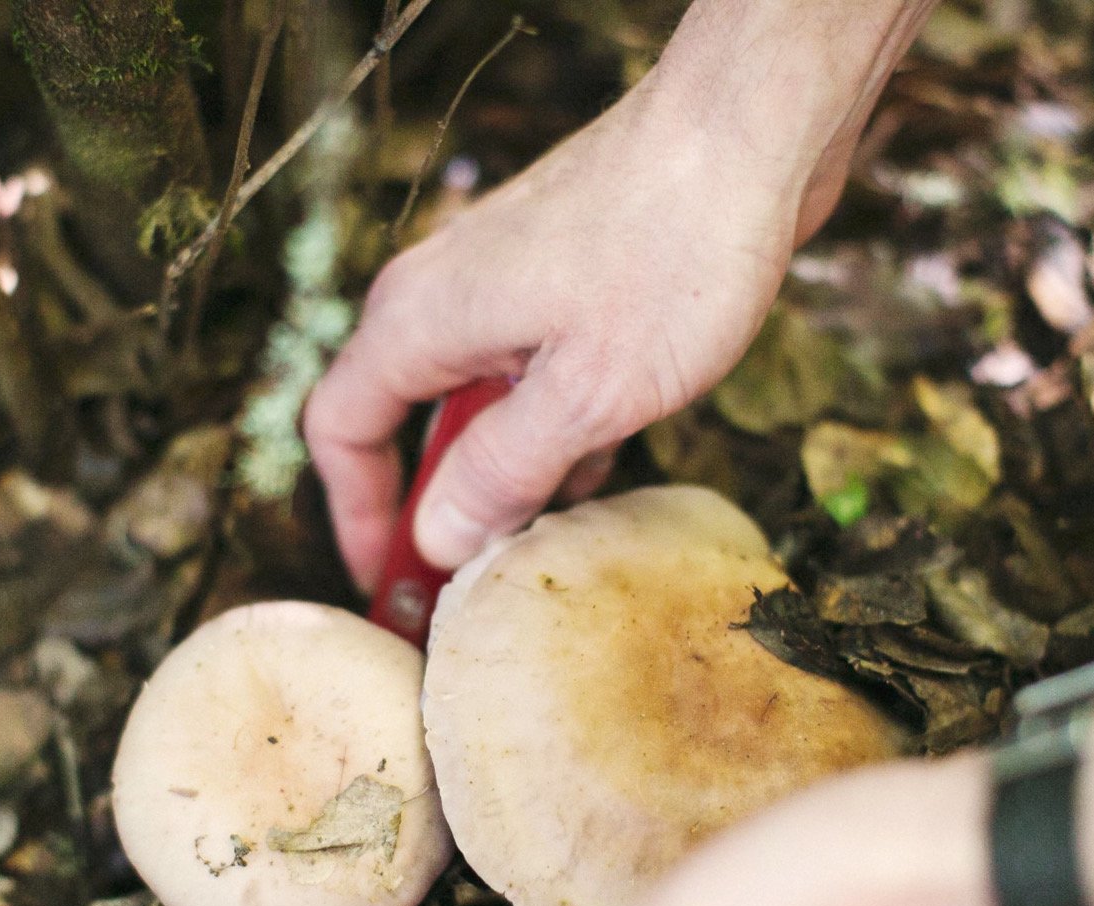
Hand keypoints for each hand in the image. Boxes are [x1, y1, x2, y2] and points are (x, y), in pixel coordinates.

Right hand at [303, 0, 906, 588]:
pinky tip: (605, 461)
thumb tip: (440, 539)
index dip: (360, 519)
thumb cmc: (673, 248)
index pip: (340, 432)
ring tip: (553, 532)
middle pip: (406, 423)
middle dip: (441, 508)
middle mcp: (442, 297)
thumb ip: (503, 473)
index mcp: (419, 321)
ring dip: (508, 471)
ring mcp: (502, 284)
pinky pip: (530, 374)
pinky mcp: (561, 280)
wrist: (753, 130)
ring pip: (478, 403)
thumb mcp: (586, 394)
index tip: (393, 587)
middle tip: (476, 583)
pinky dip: (552, 426)